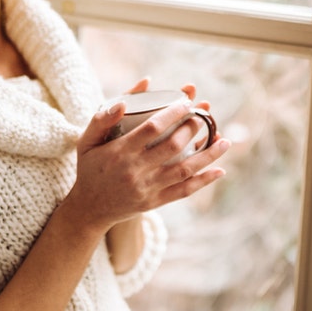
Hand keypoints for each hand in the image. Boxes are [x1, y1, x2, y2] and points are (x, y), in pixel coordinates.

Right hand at [60, 83, 228, 233]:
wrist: (89, 209)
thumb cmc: (89, 168)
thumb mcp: (86, 141)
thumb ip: (102, 119)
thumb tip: (125, 102)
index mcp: (120, 152)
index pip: (152, 128)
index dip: (173, 113)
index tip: (187, 101)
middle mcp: (136, 170)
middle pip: (172, 146)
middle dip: (193, 128)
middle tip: (205, 114)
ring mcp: (148, 188)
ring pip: (184, 169)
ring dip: (208, 154)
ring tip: (225, 140)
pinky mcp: (155, 202)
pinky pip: (184, 190)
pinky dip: (204, 181)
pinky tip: (220, 170)